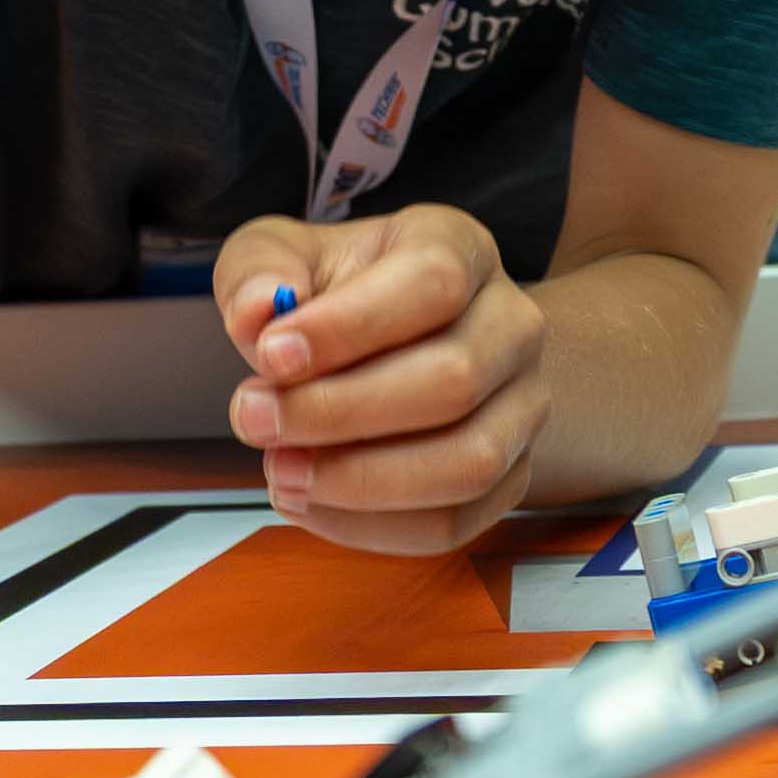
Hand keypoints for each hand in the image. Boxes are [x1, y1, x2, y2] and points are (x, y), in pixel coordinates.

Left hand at [215, 201, 547, 555]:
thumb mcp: (283, 258)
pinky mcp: (509, 476)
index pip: (433, 283)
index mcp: (461, 249)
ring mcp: (522, 406)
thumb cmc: (338, 296)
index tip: (269, 355)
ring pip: (468, 462)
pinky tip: (310, 502)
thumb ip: (258, 273)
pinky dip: (371, 527)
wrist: (403, 344)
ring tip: (281, 471)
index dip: (350, 326)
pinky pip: (453, 522)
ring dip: (361, 481)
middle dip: (340, 411)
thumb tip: (258, 312)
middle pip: (456, 380)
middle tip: (255, 419)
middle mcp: (510, 325)